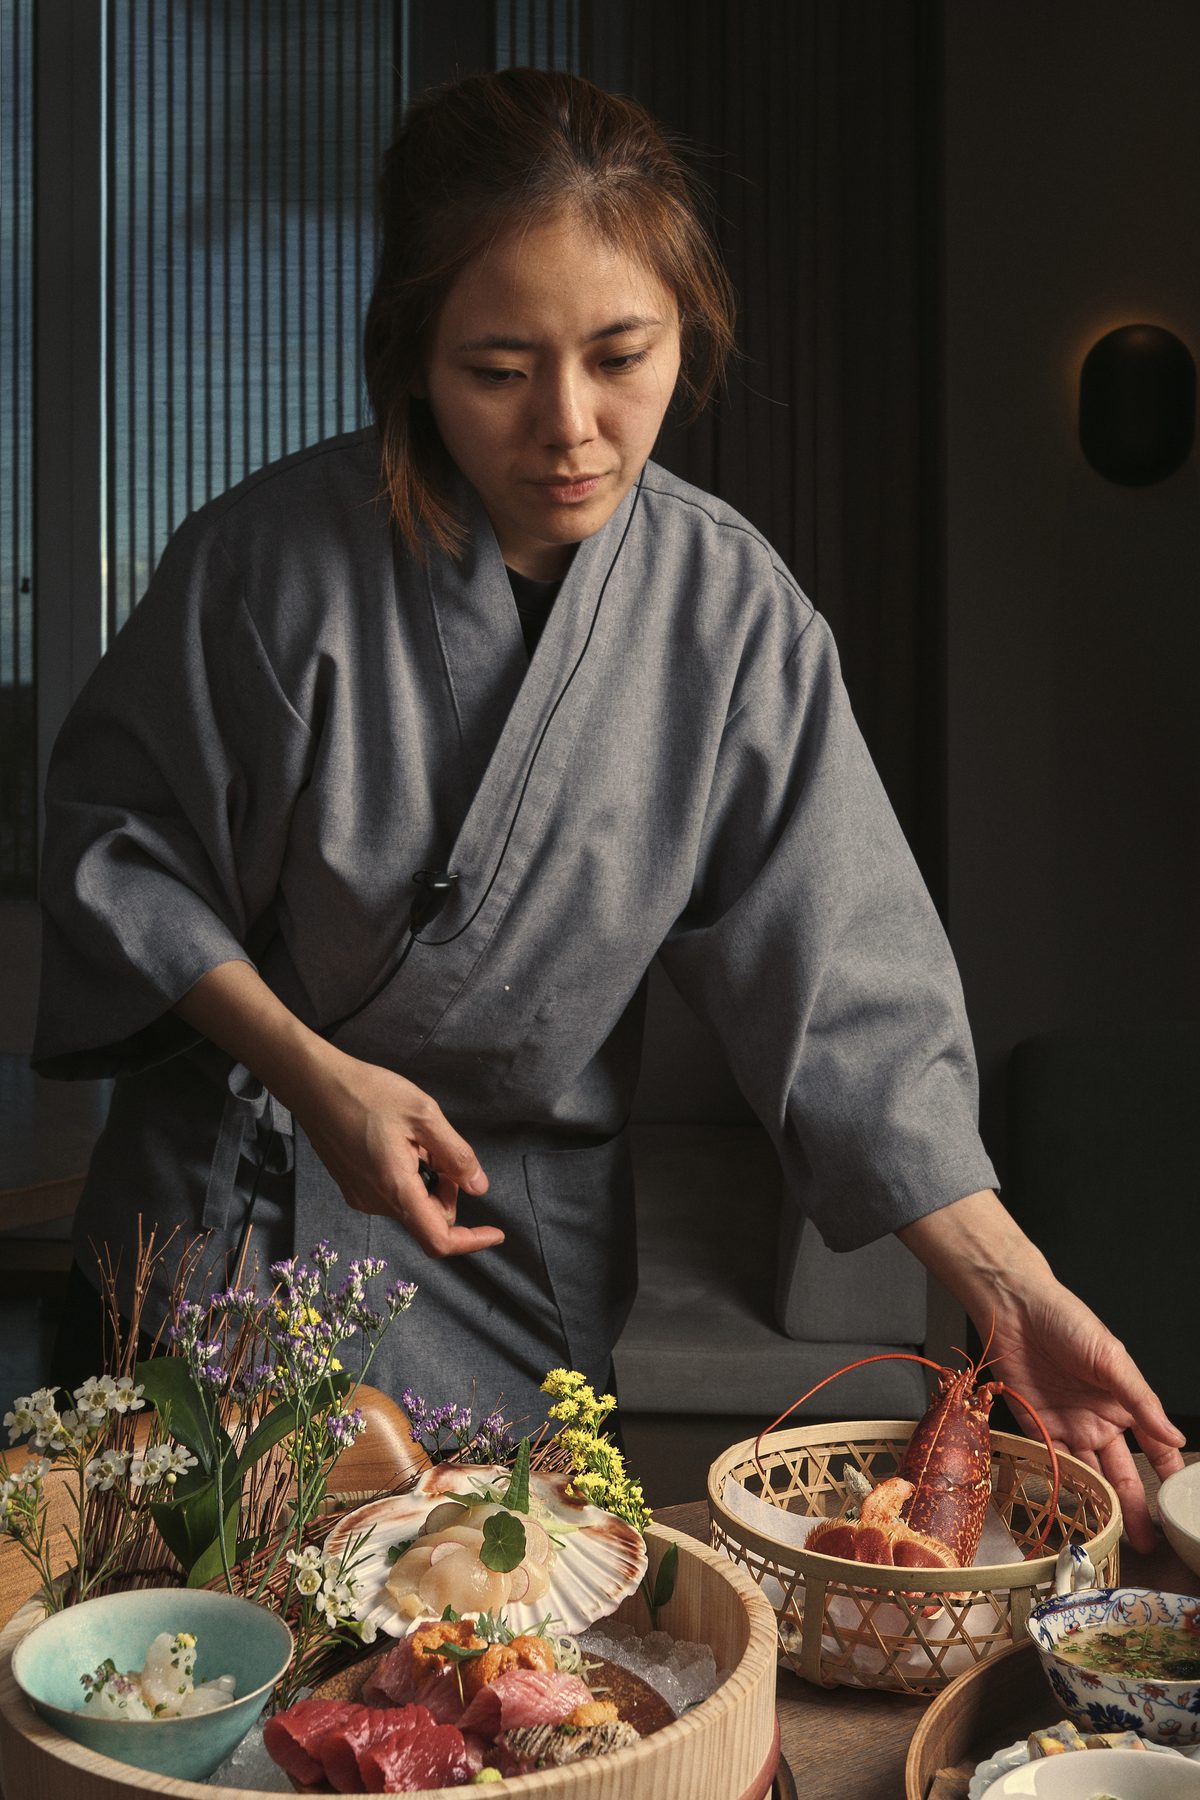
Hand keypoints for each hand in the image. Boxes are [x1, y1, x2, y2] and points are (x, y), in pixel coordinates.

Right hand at [296, 1049, 502, 1257]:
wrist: (313, 1084)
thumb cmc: (368, 1093)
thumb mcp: (424, 1115)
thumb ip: (456, 1155)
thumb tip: (479, 1187)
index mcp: (395, 1188)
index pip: (438, 1240)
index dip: (471, 1241)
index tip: (496, 1232)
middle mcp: (375, 1202)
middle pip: (428, 1218)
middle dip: (447, 1192)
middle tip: (442, 1150)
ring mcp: (360, 1196)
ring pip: (411, 1204)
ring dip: (427, 1182)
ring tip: (416, 1140)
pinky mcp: (351, 1187)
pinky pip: (392, 1194)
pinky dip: (408, 1178)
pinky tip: (399, 1143)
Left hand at [899, 1190, 1184, 1553]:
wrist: (1014, 1307)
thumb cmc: (1067, 1320)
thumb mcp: (1112, 1359)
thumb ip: (1141, 1401)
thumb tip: (1175, 1436)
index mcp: (1123, 1402)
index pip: (1154, 1446)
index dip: (1169, 1474)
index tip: (1181, 1506)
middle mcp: (1098, 1419)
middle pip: (1121, 1470)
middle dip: (1135, 1505)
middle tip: (1148, 1539)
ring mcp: (1067, 1424)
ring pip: (1089, 1474)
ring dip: (1101, 1504)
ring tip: (1115, 1534)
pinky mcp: (1035, 1425)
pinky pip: (1052, 1460)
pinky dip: (1064, 1483)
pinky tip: (1077, 1507)